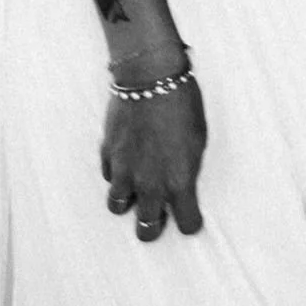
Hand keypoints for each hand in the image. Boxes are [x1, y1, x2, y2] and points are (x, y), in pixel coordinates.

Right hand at [100, 75, 206, 242]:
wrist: (150, 78)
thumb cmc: (182, 104)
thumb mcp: (198, 139)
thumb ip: (188, 169)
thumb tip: (182, 183)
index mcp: (179, 181)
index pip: (187, 224)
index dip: (189, 223)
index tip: (190, 218)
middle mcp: (149, 183)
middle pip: (147, 228)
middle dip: (153, 227)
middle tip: (158, 218)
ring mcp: (124, 171)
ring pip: (118, 207)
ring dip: (128, 203)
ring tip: (136, 193)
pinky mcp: (107, 155)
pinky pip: (108, 177)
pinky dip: (116, 175)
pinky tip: (126, 163)